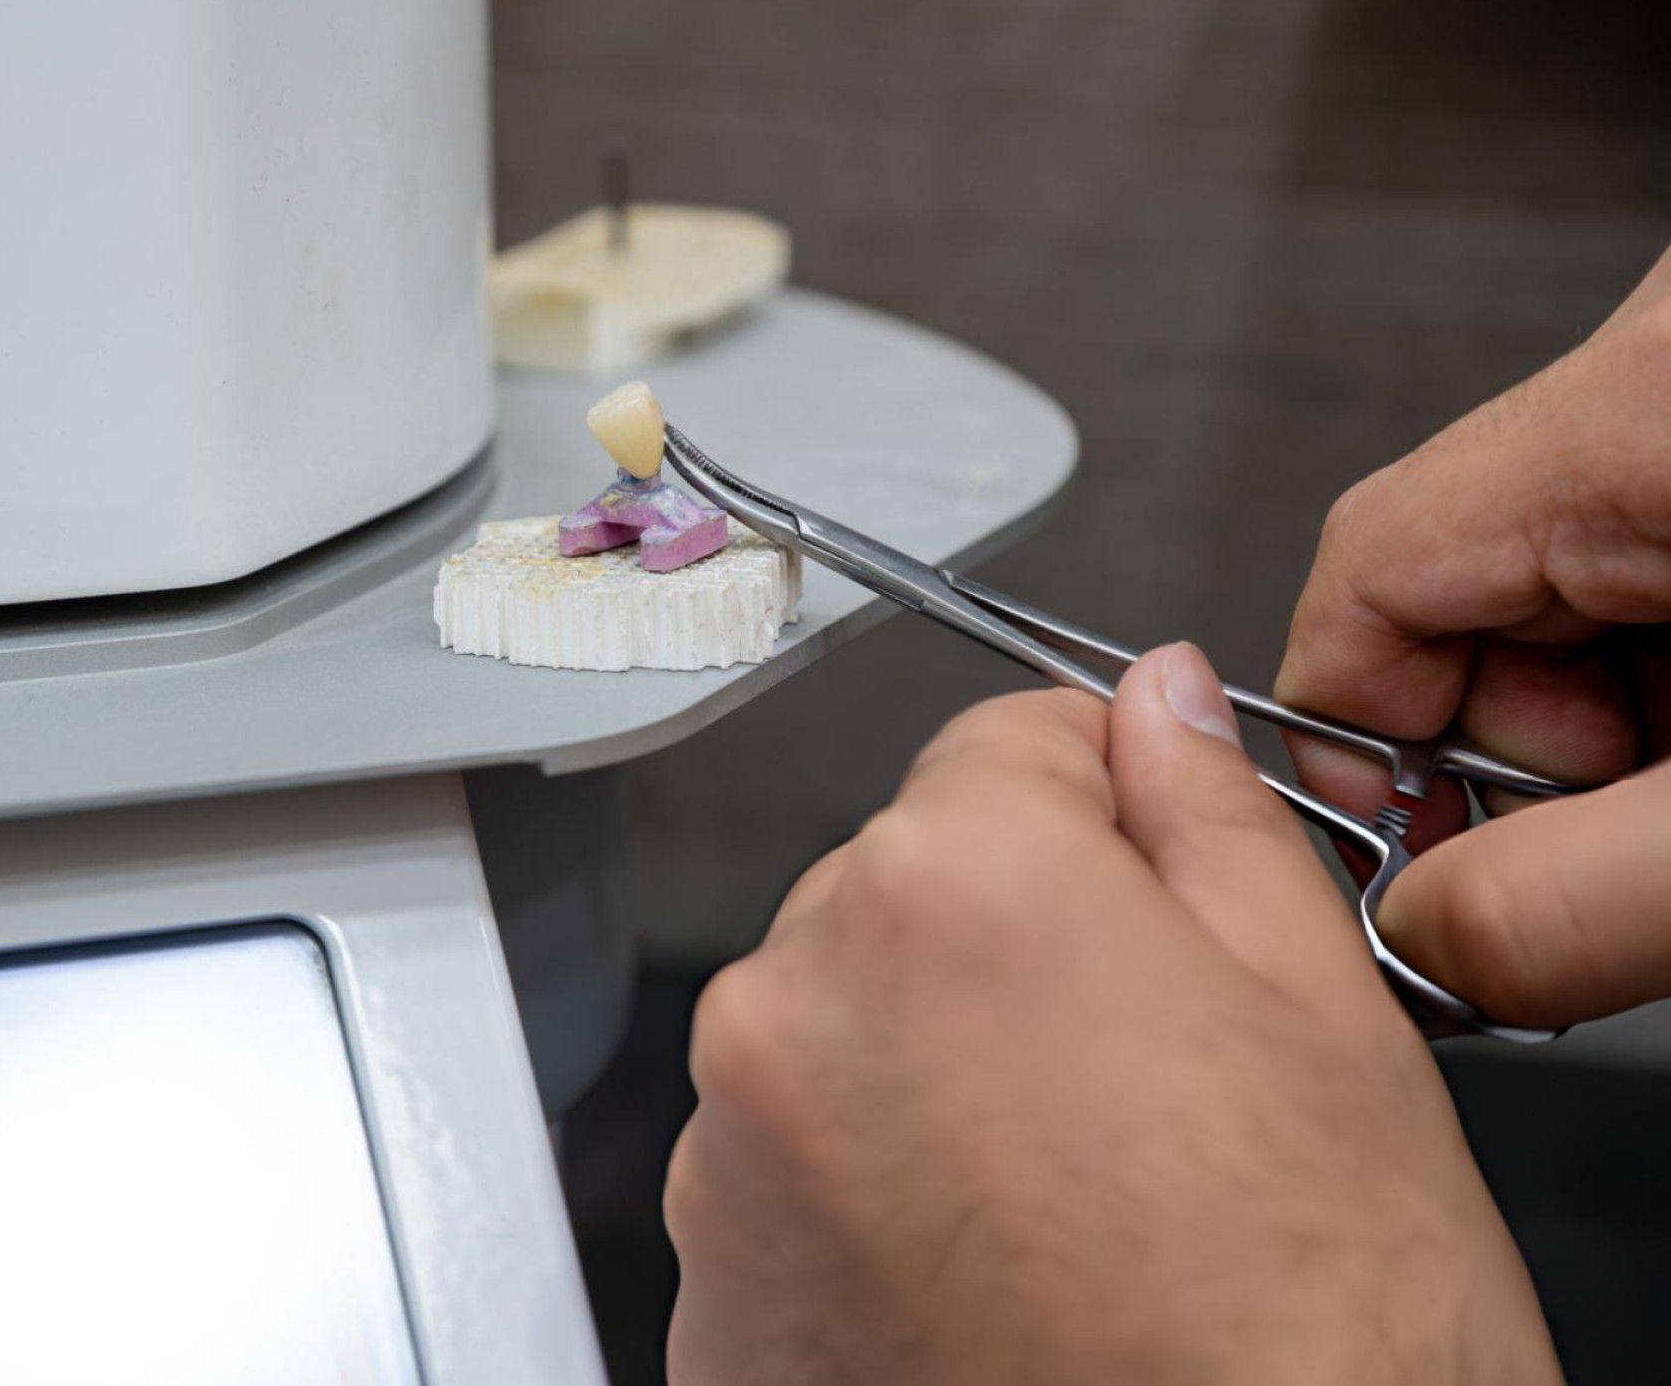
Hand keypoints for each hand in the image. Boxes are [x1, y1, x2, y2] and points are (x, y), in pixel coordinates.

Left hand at [665, 646, 1555, 1384]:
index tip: (1146, 876)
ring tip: (1070, 1203)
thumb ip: (1211, 819)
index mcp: (953, 888)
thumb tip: (1159, 705)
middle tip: (1140, 1082)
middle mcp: (797, 1003)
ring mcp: (728, 1158)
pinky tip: (984, 1273)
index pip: (1004, 747)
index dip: (1104, 810)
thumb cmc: (1307, 1335)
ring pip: (837, 1038)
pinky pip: (786, 1179)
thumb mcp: (1322, 1017)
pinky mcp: (706, 1292)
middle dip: (1007, 950)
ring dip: (927, 1078)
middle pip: (904, 894)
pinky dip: (867, 1202)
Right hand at [1276, 244, 1670, 1027]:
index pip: (1368, 569)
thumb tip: (1427, 946)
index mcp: (1649, 409)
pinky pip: (1649, 542)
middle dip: (1531, 744)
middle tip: (1639, 844)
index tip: (1431, 855)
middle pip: (1460, 580)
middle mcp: (1667, 359)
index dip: (1364, 738)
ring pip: (1562, 573)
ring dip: (1622, 715)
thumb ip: (1583, 901)